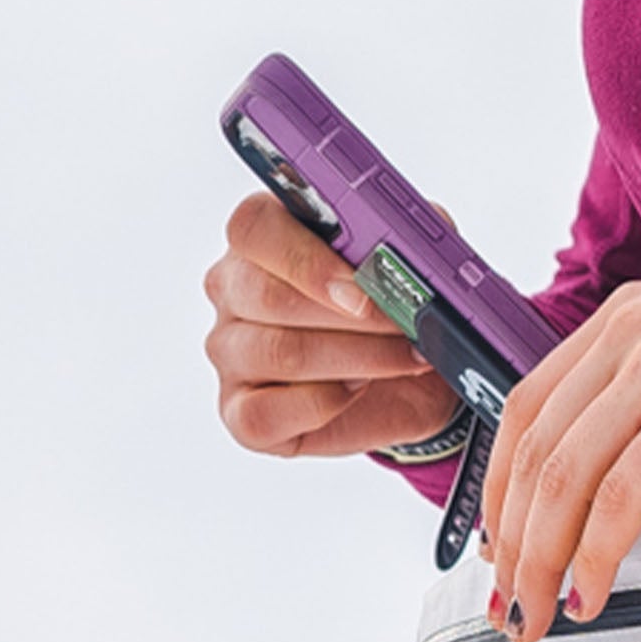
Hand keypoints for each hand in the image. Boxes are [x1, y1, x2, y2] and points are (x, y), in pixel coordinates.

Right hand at [202, 192, 459, 457]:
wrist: (408, 377)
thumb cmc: (390, 308)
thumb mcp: (408, 259)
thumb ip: (403, 236)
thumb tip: (411, 240)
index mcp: (263, 237)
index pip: (254, 228)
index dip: (307, 257)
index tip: (360, 284)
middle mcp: (233, 291)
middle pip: (268, 295)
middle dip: (351, 314)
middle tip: (405, 323)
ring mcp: (230, 353)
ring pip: (279, 352)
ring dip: (358, 356)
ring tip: (404, 356)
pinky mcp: (240, 413)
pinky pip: (265, 413)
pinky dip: (325, 402)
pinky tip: (359, 388)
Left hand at [485, 277, 640, 641]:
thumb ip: (639, 398)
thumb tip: (594, 487)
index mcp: (619, 321)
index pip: (526, 408)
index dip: (499, 484)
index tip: (497, 542)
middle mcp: (627, 336)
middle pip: (534, 449)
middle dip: (511, 537)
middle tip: (508, 597)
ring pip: (565, 477)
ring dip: (541, 557)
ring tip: (538, 610)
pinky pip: (622, 495)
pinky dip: (596, 553)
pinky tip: (590, 591)